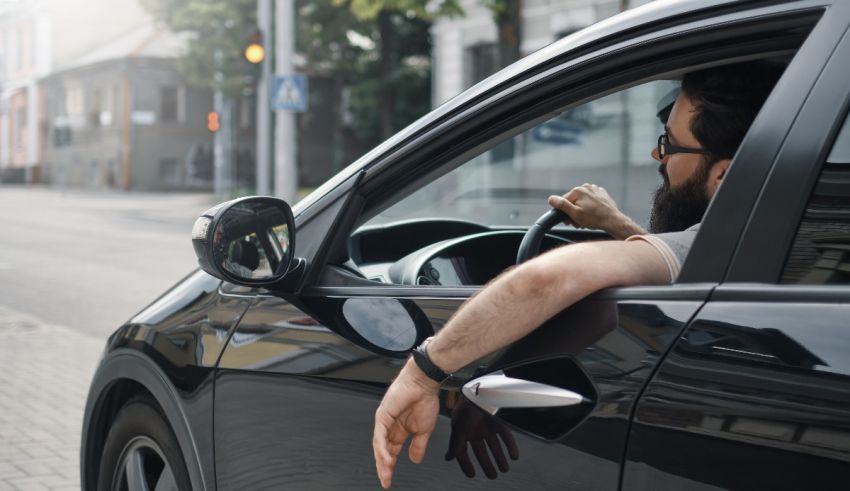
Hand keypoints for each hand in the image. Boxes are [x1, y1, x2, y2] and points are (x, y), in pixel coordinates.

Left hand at [373, 361, 440, 488]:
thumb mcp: (424, 430)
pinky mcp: (383, 416)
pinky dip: (383, 449)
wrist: (424, 384)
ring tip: (387, 472)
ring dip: (383, 460)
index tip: (389, 480)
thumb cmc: (424, 399)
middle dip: (384, 467)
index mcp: (400, 430)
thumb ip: (418, 446)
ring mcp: (384, 422)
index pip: (392, 451)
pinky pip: (380, 436)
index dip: (390, 466)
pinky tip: (387, 459)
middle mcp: (390, 427)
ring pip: (379, 445)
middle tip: (385, 481)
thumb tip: (415, 460)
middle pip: (383, 451)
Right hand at [445, 395, 518, 478]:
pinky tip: (514, 455)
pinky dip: (511, 446)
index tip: (472, 474)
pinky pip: (506, 436)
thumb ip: (455, 445)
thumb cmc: (466, 408)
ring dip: (500, 458)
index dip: (466, 464)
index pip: (463, 452)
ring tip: (504, 468)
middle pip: (481, 452)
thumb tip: (448, 458)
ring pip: (494, 446)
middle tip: (492, 475)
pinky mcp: (498, 422)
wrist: (478, 392)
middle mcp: (475, 431)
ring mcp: (487, 427)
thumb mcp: (458, 430)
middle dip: (487, 464)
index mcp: (463, 433)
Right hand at [548, 184, 644, 239]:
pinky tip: (594, 214)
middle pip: (573, 201)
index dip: (565, 212)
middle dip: (574, 211)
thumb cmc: (594, 218)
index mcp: (577, 190)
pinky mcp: (601, 193)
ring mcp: (595, 189)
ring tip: (587, 219)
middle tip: (579, 221)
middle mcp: (586, 186)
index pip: (563, 201)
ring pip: (582, 200)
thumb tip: (551, 199)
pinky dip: (590, 206)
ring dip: (582, 209)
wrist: (613, 220)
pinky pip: (591, 200)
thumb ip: (562, 205)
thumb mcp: (575, 214)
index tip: (570, 220)